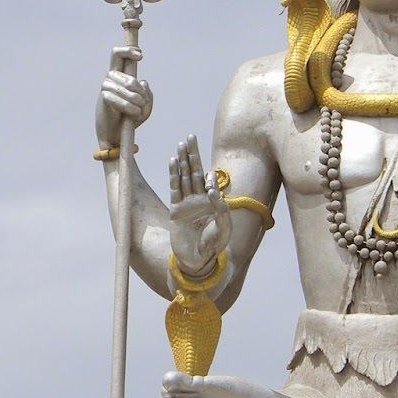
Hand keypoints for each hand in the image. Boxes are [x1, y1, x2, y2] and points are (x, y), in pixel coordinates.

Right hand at [95, 46, 152, 145]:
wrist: (117, 135)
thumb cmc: (131, 118)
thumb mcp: (145, 106)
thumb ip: (147, 94)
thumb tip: (142, 82)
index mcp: (120, 75)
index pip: (118, 54)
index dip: (128, 50)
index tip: (141, 56)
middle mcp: (111, 78)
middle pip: (131, 79)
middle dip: (141, 93)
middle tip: (143, 104)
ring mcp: (106, 87)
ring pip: (129, 86)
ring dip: (137, 101)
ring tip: (138, 112)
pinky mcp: (104, 98)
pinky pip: (121, 99)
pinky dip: (131, 108)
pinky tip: (133, 115)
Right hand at [168, 134, 231, 275]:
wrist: (197, 261)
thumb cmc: (214, 246)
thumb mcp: (224, 228)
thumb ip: (221, 208)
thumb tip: (212, 189)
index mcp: (212, 203)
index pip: (210, 182)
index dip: (209, 175)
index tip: (209, 174)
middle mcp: (199, 199)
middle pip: (195, 171)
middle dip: (193, 154)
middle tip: (191, 136)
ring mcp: (186, 203)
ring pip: (184, 176)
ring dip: (182, 160)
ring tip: (181, 143)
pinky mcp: (175, 209)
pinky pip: (174, 188)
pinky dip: (173, 174)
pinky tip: (172, 161)